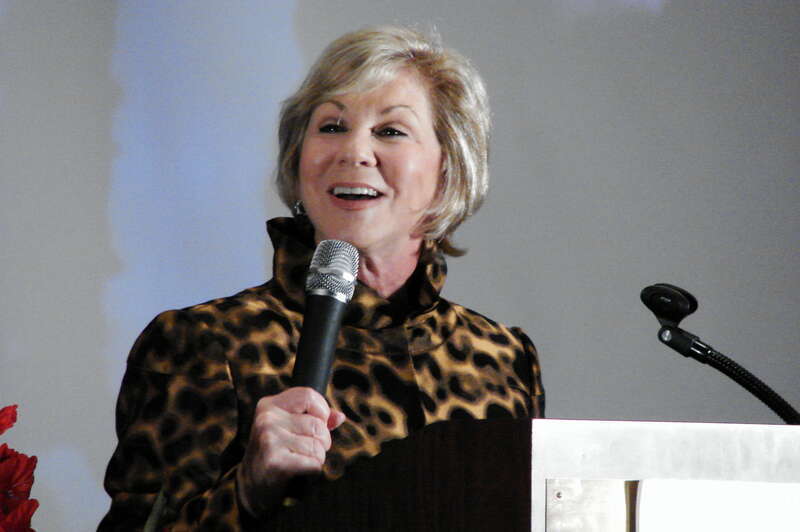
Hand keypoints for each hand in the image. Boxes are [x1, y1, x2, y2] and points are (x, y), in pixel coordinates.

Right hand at [237, 387, 345, 515]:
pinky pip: (314, 462)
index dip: (321, 411)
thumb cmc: (275, 453)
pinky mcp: (275, 461)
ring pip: (318, 445)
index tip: (317, 424)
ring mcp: (270, 439)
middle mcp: (267, 418)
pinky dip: (313, 469)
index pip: (308, 395)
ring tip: (302, 460)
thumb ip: (315, 418)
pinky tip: (299, 471)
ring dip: (317, 457)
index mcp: (269, 405)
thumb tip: (339, 416)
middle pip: (318, 424)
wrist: (251, 486)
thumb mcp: (288, 428)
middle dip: (322, 440)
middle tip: (308, 449)